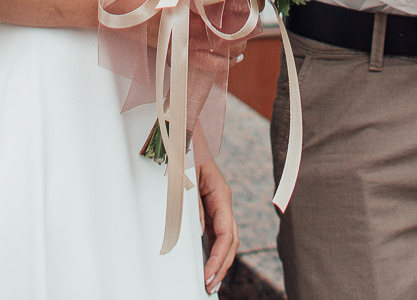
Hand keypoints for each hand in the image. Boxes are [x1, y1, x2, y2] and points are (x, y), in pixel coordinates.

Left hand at [197, 157, 237, 292]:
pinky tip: (208, 263)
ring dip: (220, 261)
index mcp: (221, 194)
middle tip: (210, 286)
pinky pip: (217, 232)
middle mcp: (222, 201)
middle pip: (231, 241)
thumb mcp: (186, 174)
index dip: (219, 257)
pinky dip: (215, 250)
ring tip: (211, 281)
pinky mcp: (210, 206)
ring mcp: (218, 204)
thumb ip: (194, 203)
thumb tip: (201, 231)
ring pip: (227, 239)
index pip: (227, 233)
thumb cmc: (186, 150)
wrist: (184, 133)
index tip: (209, 274)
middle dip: (222, 265)